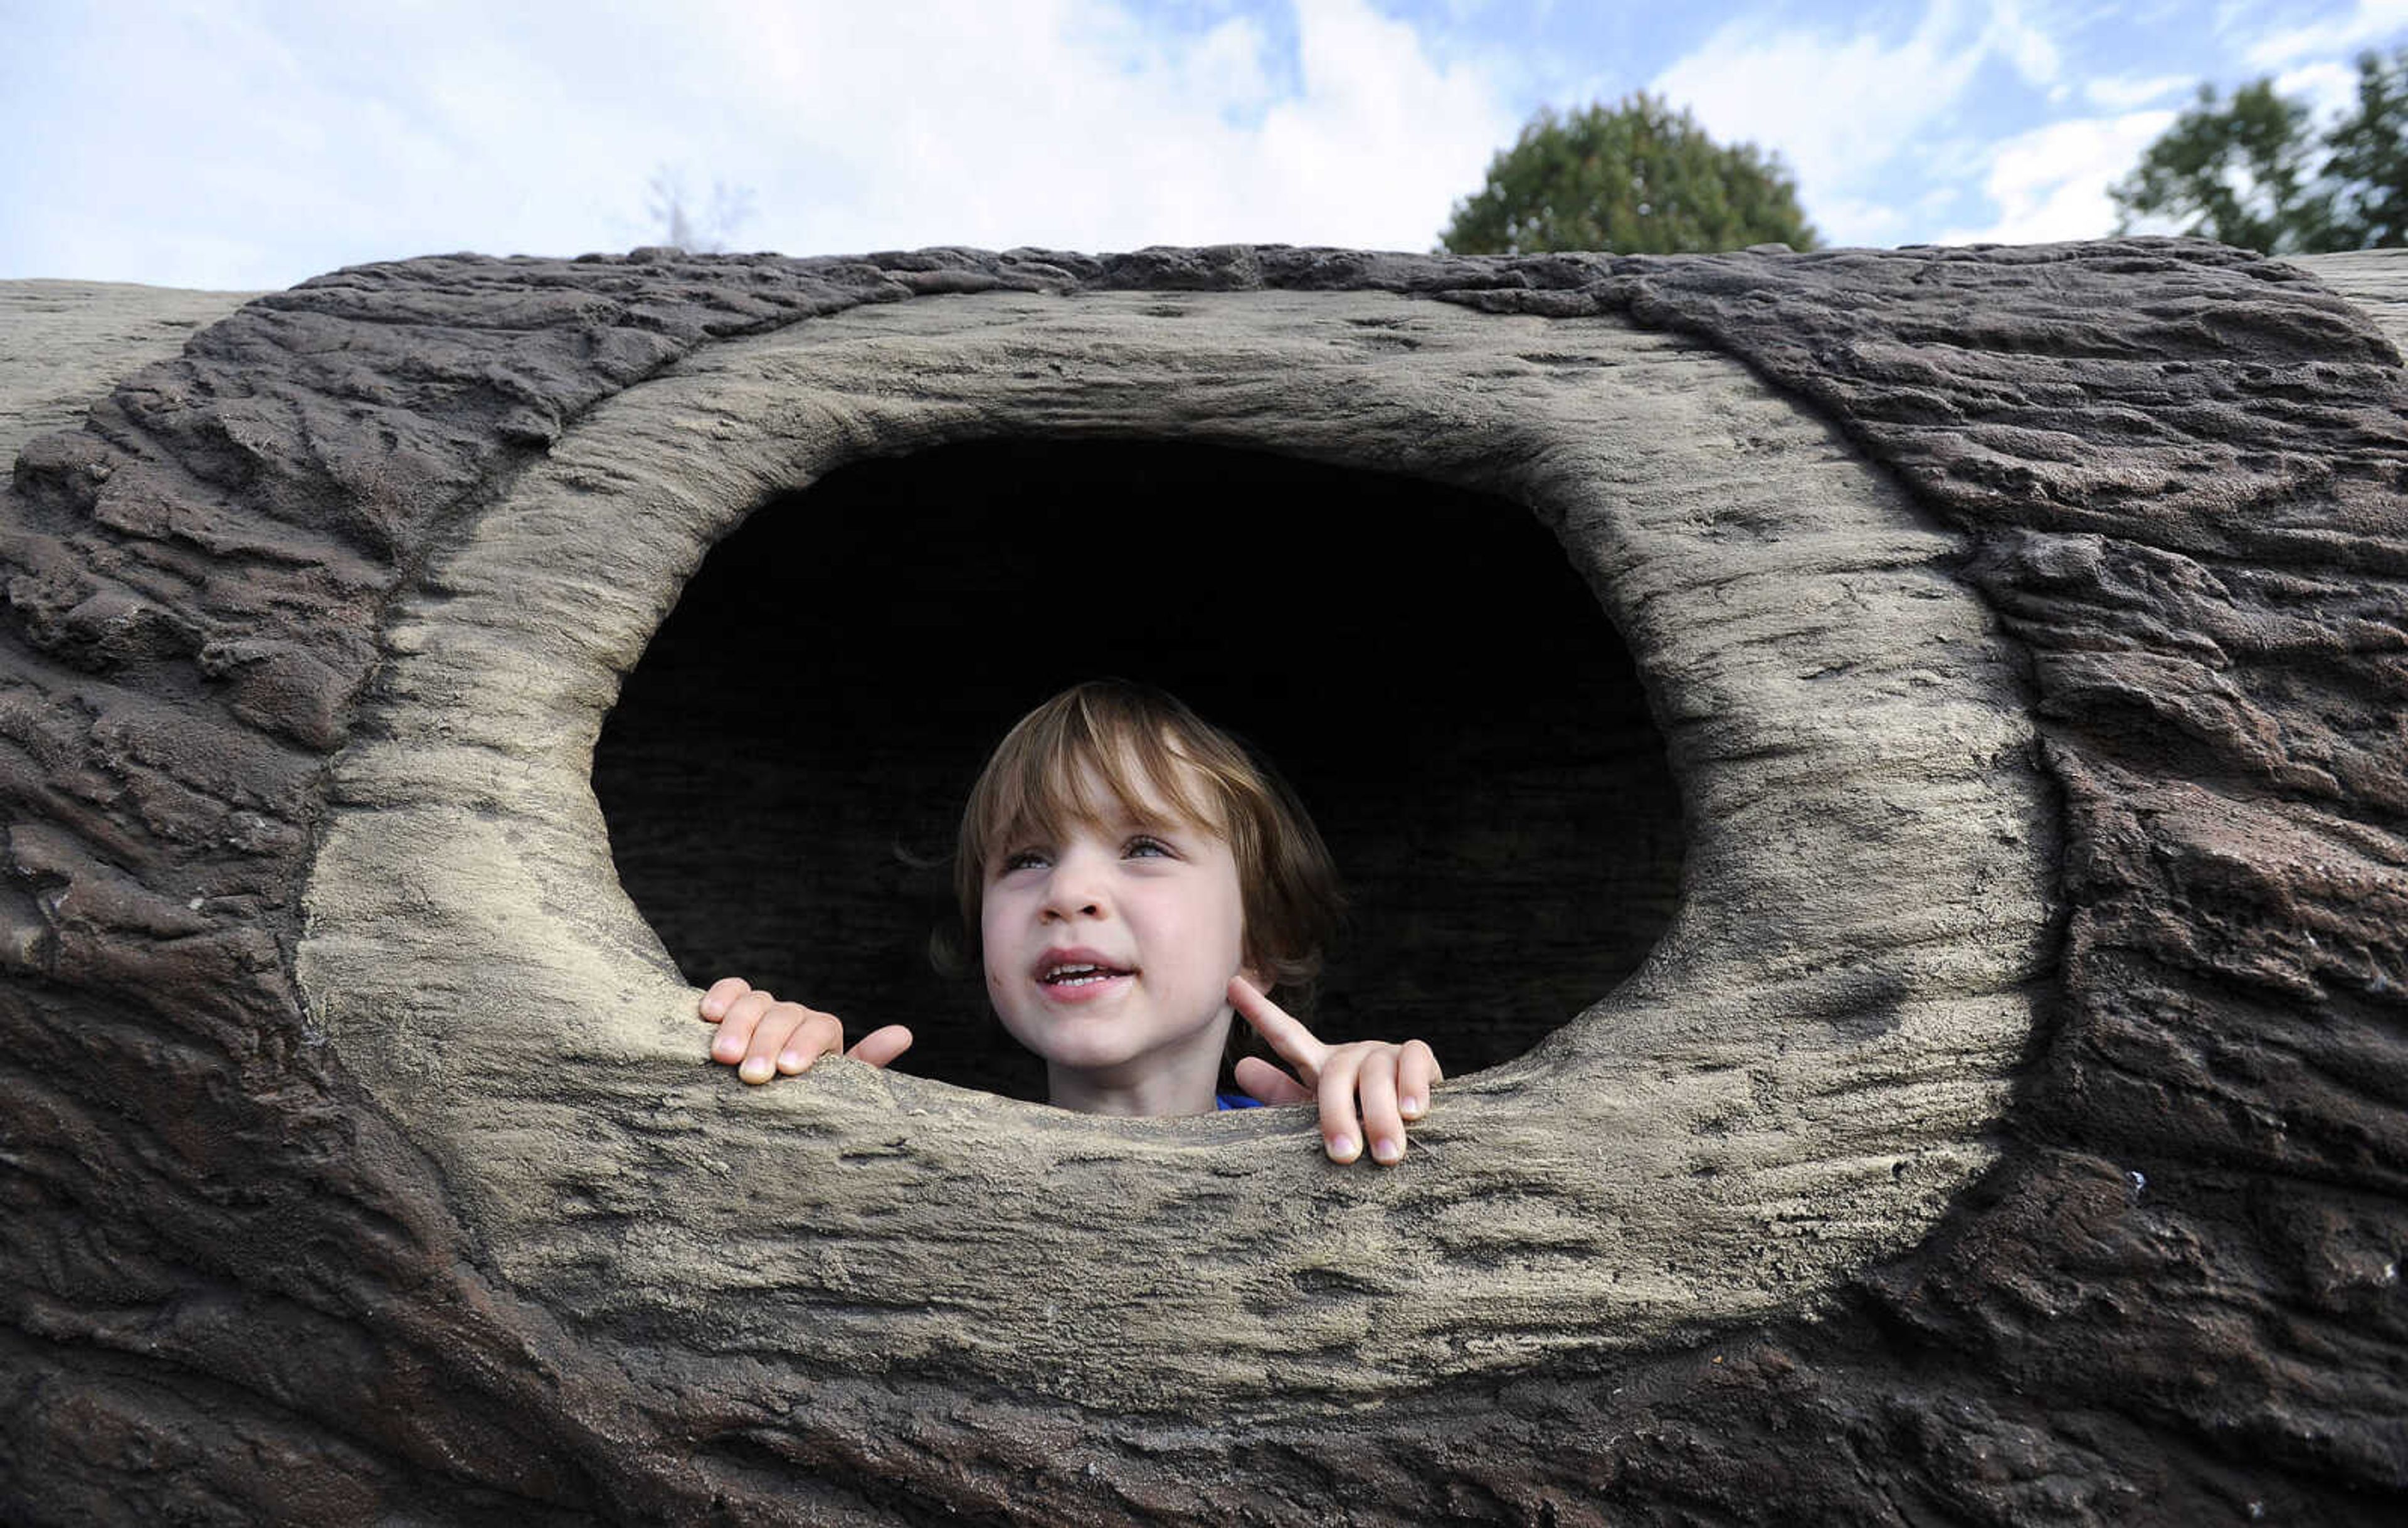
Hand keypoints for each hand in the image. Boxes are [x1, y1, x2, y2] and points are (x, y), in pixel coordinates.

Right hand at [698, 977, 912, 1084]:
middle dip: (767, 1042)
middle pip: (784, 1014)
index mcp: (822, 1034)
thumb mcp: (836, 1087)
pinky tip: (706, 1015)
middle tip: (752, 1075)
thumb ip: (865, 1063)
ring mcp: (762, 1010)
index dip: (806, 1044)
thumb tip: (903, 1033)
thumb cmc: (805, 1098)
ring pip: (754, 1002)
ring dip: (738, 1025)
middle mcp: (793, 1016)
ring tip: (723, 1056)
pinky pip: (729, 991)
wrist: (770, 1104)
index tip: (789, 1070)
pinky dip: (720, 997)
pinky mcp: (730, 1009)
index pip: (821, 1027)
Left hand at [1227, 975, 1441, 1165]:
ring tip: (1385, 1154)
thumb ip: (1282, 1095)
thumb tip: (1242, 1066)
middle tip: (1344, 1155)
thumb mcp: (1317, 1120)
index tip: (1231, 986)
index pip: (1287, 1036)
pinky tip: (1411, 1112)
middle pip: (1334, 1074)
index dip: (1260, 1013)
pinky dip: (1411, 1086)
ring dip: (1380, 1116)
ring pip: (1374, 1074)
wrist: (1418, 1143)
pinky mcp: (1418, 1056)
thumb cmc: (1361, 1134)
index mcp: (1321, 1067)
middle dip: (1336, 1115)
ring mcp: (1384, 1053)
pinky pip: (1413, 1060)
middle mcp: (1350, 1054)